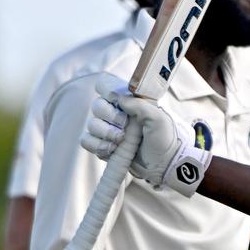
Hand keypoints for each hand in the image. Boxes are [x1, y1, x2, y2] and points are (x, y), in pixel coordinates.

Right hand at [81, 74, 210, 196]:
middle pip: (97, 105)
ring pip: (91, 124)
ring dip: (104, 133)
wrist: (162, 164)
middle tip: (124, 125)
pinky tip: (111, 150)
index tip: (115, 99)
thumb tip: (120, 98)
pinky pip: (86, 140)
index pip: (107, 85)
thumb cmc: (164, 138)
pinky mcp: (102, 145)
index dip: (107, 90)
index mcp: (130, 101)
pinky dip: (96, 145)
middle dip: (109, 116)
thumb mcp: (158, 119)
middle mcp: (117, 112)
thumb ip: (141, 105)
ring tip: (120, 141)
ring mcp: (108, 129)